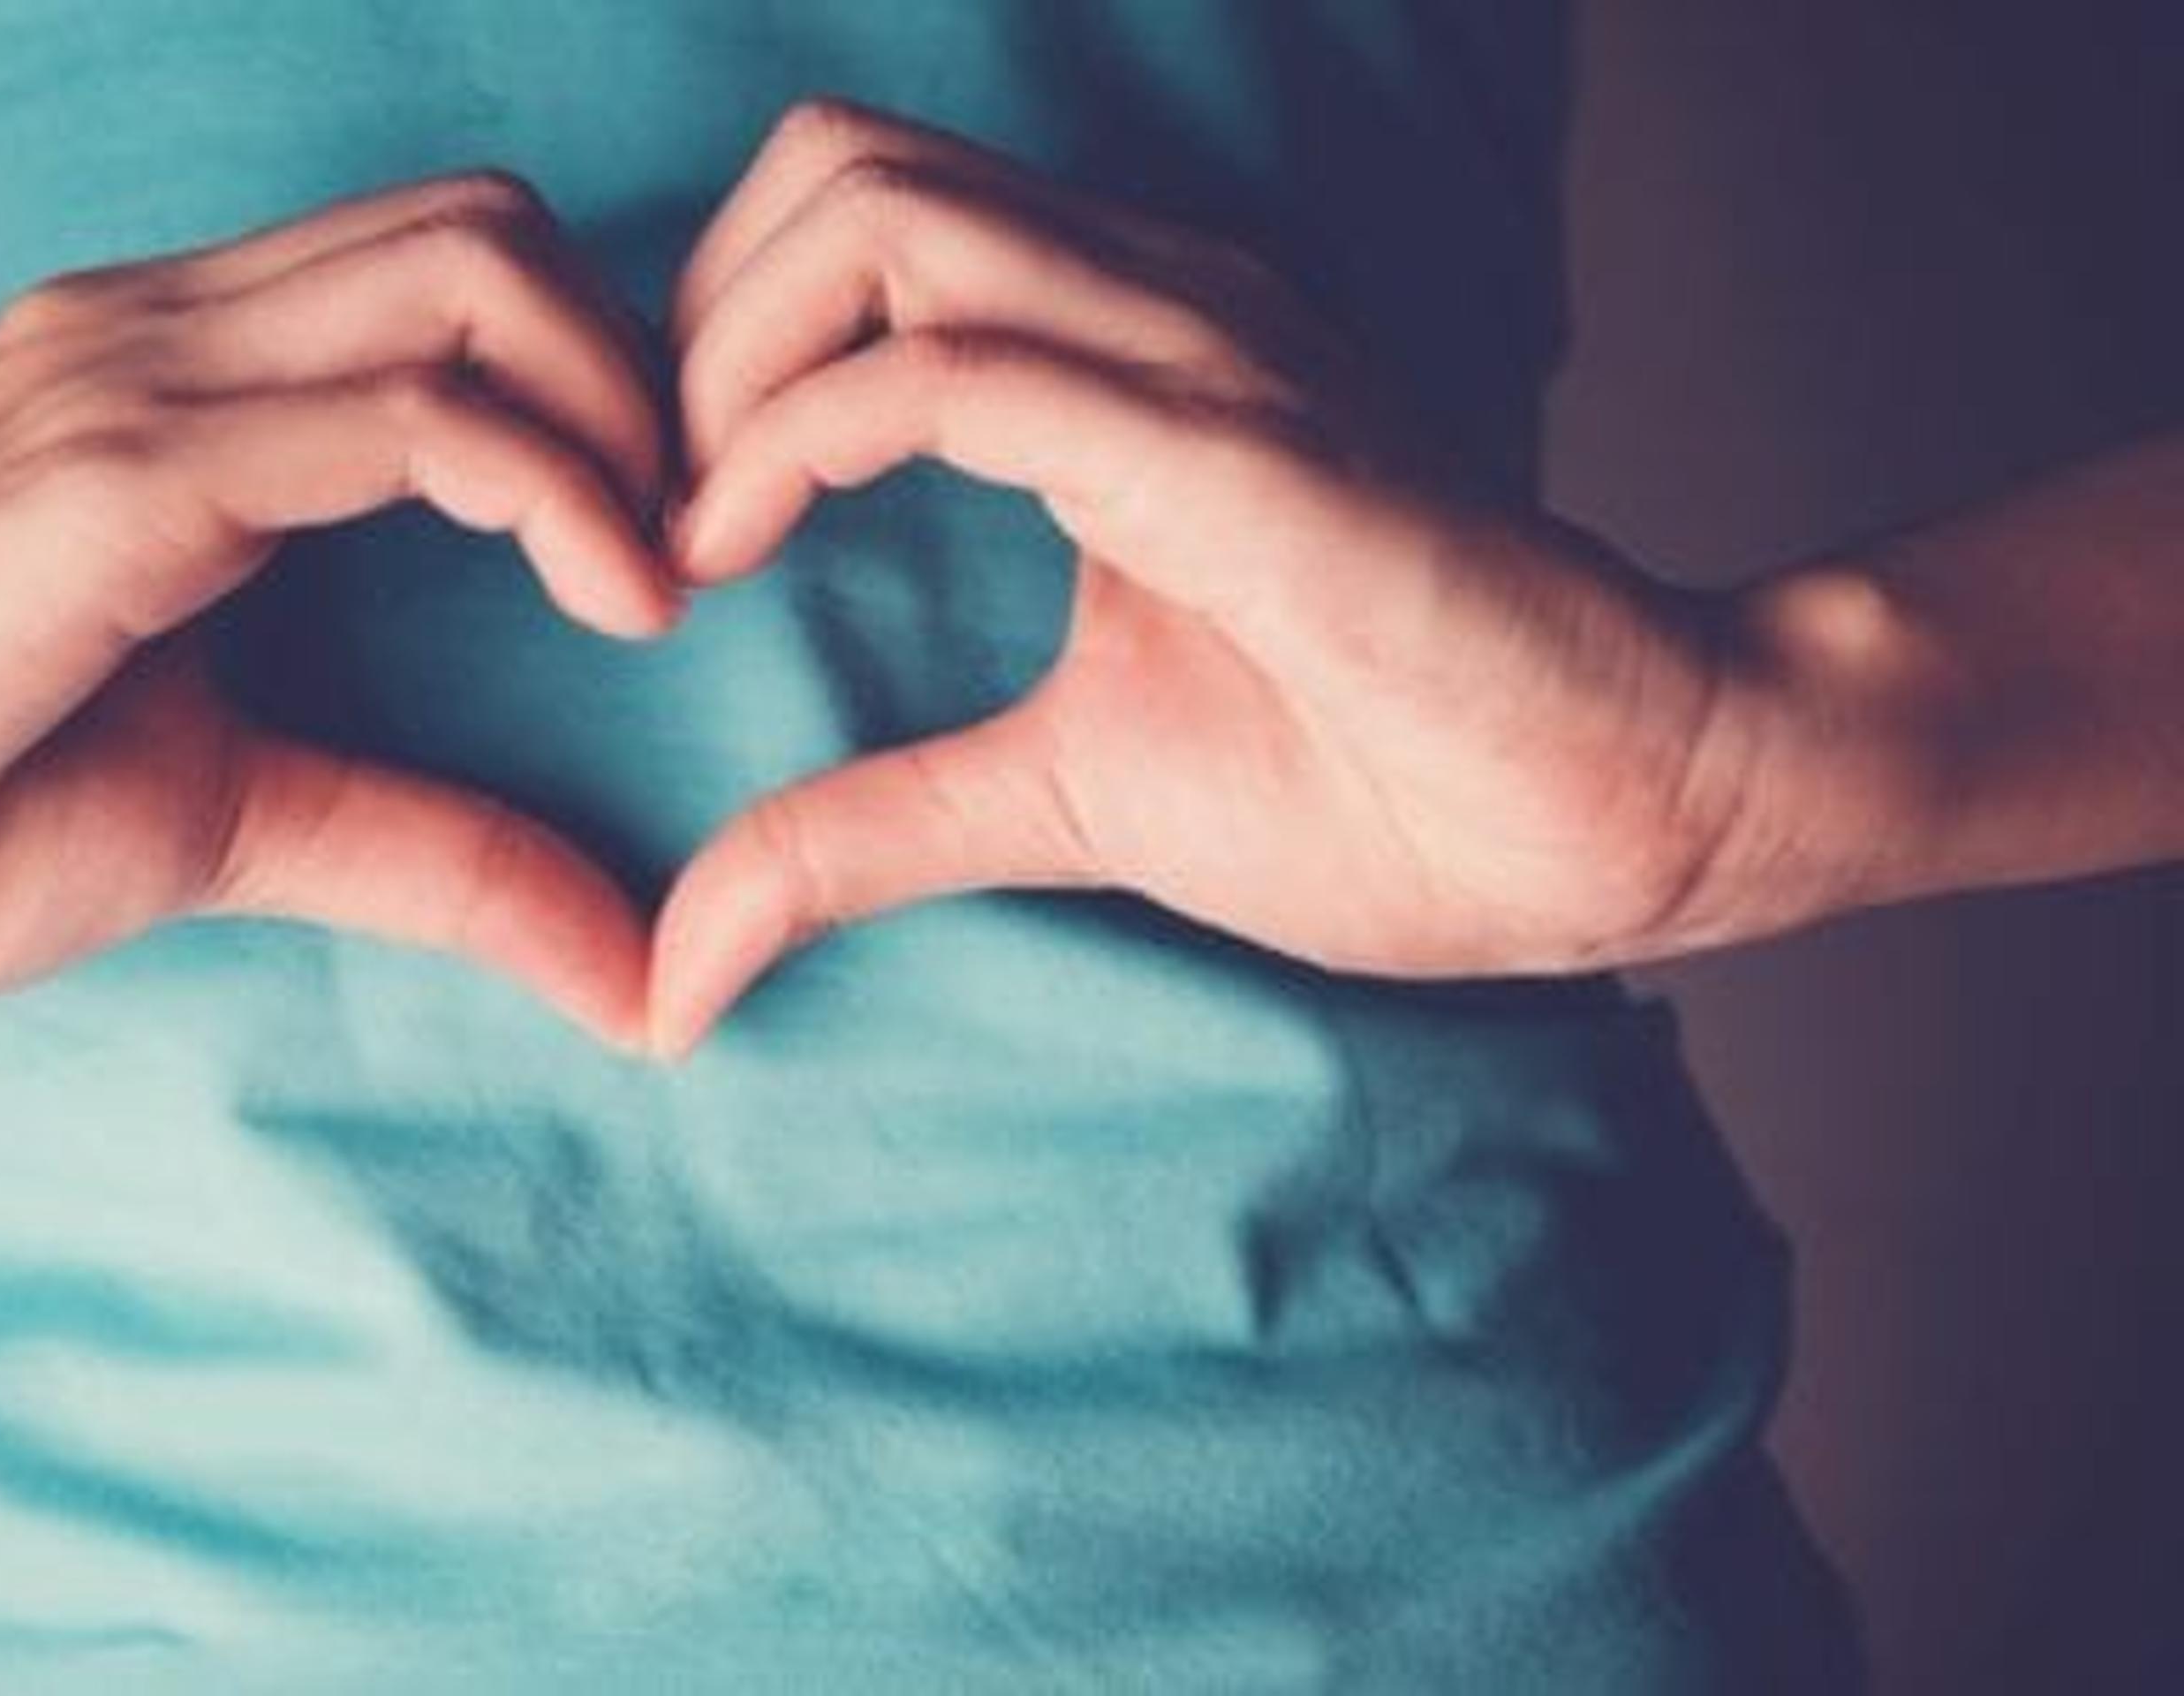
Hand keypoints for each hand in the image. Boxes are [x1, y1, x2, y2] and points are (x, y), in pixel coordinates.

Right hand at [0, 171, 680, 1045]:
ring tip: (664, 580)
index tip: (659, 554)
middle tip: (690, 546)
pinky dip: (561, 489)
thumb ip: (423, 849)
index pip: (443, 270)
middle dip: (642, 371)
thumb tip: (629, 970)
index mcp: (164, 382)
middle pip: (490, 228)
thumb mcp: (223, 819)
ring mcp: (132, 384)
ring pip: (476, 277)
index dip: (594, 382)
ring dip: (628, 415)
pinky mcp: (119, 482)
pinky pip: (414, 417)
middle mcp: (154, 333)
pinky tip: (617, 607)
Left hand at [645, 101, 1774, 1054]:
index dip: (710, 341)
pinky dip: (797, 439)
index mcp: (1117, 346)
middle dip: (688, 318)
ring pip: (877, 217)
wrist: (1628, 813)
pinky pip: (960, 368)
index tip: (665, 524)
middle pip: (835, 165)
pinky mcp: (1232, 451)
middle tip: (656, 504)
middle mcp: (1150, 304)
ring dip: (723, 360)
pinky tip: (736, 551)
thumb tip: (675, 969)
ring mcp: (1196, 354)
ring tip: (691, 528)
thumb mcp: (1055, 798)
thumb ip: (859, 836)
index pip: (854, 215)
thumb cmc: (1384, 784)